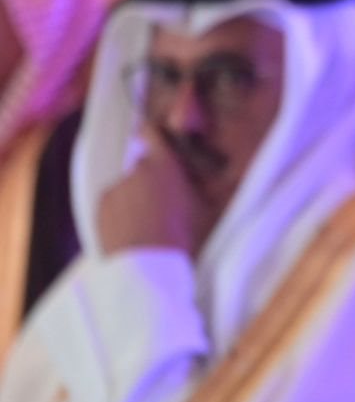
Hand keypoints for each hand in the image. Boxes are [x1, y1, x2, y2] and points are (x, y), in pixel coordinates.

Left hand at [95, 143, 210, 255]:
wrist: (147, 267)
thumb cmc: (182, 237)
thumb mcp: (204, 209)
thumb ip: (199, 185)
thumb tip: (205, 174)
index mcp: (164, 167)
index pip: (152, 134)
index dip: (152, 133)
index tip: (152, 134)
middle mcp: (137, 171)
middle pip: (142, 167)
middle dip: (150, 179)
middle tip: (162, 203)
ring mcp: (115, 187)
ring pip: (127, 187)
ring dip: (134, 198)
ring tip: (146, 224)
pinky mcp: (101, 205)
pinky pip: (114, 203)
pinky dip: (120, 212)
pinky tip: (132, 230)